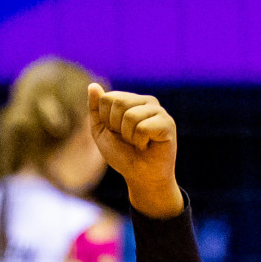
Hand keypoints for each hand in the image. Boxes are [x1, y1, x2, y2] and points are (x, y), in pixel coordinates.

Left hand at [88, 84, 182, 218]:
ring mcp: (158, 111)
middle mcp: (146, 101)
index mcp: (130, 100)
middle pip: (118, 102)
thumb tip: (92, 85)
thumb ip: (96, 109)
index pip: (107, 98)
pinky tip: (148, 145)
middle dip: (116, 127)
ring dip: (128, 136)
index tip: (116, 133)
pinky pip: (143, 127)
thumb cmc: (122, 154)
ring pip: (130, 116)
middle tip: (127, 139)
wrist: (140, 176)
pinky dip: (140, 141)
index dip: (106, 121)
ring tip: (138, 143)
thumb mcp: (101, 131)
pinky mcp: (168, 123)